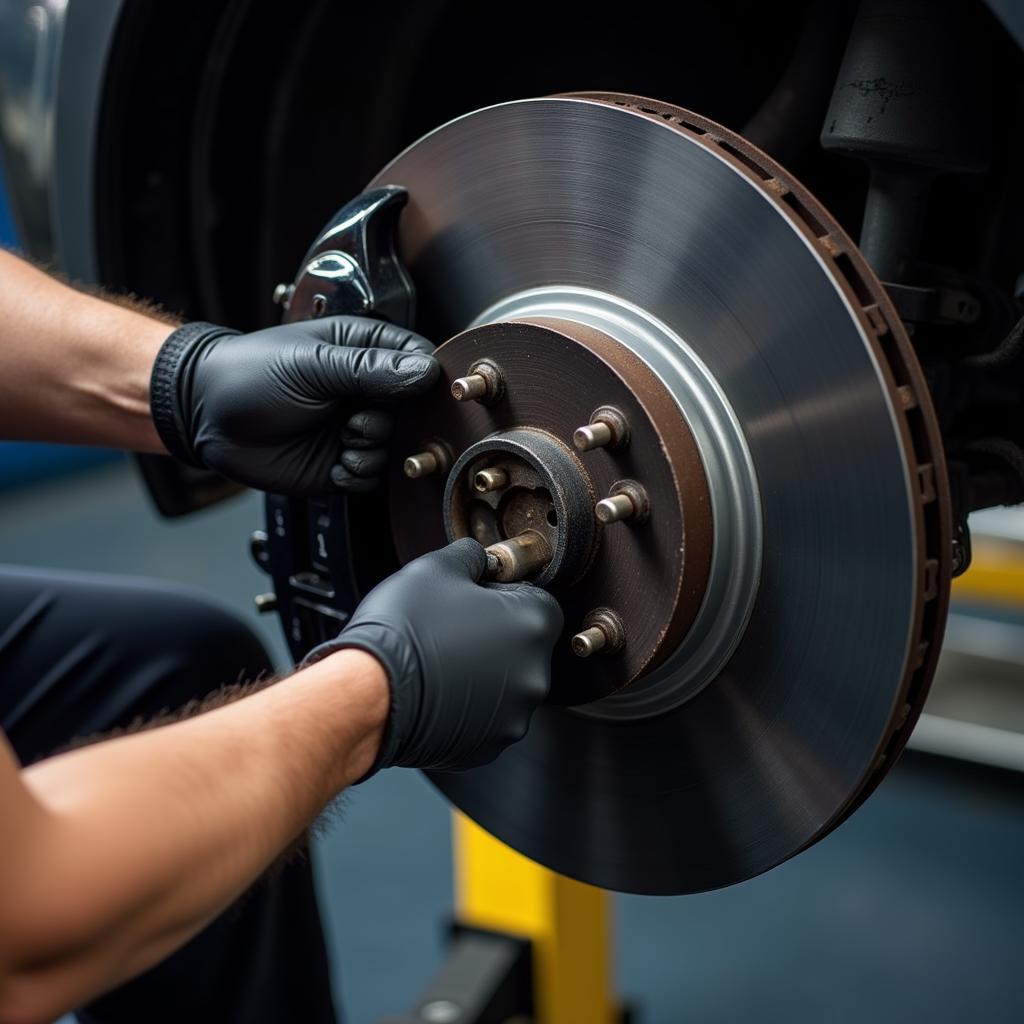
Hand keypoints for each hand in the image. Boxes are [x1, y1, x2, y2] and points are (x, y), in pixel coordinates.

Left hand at [149, 316, 438, 494]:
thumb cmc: (249, 374)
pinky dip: (359, 475)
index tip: (417, 396)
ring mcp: (356, 429)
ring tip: (342, 440)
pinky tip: (336, 463)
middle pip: (415, 414)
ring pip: (397, 449)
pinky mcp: (343, 463)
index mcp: (365, 352)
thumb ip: (371, 369)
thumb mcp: (314, 365)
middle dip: (392, 424)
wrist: (206, 416)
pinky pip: (374, 478)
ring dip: (374, 452)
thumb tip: (424, 371)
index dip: (426, 382)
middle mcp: (366, 392)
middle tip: (358, 421)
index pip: (420, 363)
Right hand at [306, 539, 563, 775]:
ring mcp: (512, 716)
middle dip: (494, 637)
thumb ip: (471, 556)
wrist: (368, 694)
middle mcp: (534, 675)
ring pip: (506, 685)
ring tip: (440, 661)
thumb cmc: (403, 631)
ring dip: (483, 673)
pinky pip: (486, 719)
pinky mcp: (487, 747)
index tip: (476, 599)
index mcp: (532, 625)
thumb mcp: (436, 568)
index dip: (503, 595)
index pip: (537, 600)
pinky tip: (438, 691)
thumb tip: (478, 558)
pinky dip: (468, 707)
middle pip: (524, 646)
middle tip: (452, 629)